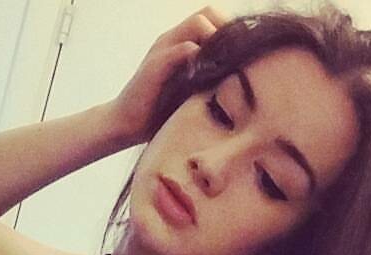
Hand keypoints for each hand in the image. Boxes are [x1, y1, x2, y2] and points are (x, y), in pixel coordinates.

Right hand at [108, 7, 231, 144]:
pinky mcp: (155, 65)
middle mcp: (172, 40)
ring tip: (228, 63)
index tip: (245, 54)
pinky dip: (199, 56)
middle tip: (241, 57)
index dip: (231, 31)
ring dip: (217, 39)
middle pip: (207, 13)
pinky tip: (210, 76)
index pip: (212, 18)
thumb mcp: (189, 92)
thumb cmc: (158, 113)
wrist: (125, 124)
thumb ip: (208, 79)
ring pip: (198, 23)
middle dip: (227, 30)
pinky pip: (182, 49)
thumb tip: (240, 81)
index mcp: (180, 44)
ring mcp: (163, 49)